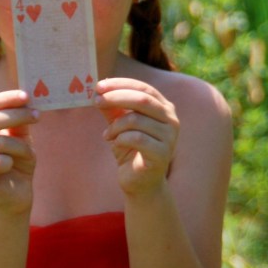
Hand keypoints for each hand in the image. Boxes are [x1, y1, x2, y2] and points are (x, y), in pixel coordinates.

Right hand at [0, 91, 37, 211]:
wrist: (16, 196)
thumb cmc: (17, 164)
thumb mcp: (22, 139)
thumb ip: (20, 123)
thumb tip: (25, 101)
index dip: (6, 99)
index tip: (26, 96)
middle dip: (16, 116)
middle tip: (36, 116)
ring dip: (20, 146)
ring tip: (29, 155)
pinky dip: (8, 161)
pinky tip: (11, 165)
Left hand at [95, 78, 178, 195]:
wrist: (140, 182)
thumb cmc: (130, 149)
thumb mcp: (119, 124)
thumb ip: (112, 108)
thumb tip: (98, 90)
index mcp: (164, 107)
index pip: (143, 88)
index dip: (120, 84)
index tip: (99, 86)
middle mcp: (171, 119)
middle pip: (142, 99)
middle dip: (115, 98)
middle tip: (96, 101)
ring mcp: (170, 137)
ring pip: (136, 120)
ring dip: (115, 126)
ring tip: (107, 135)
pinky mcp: (163, 154)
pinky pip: (137, 138)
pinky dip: (120, 139)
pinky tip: (116, 144)